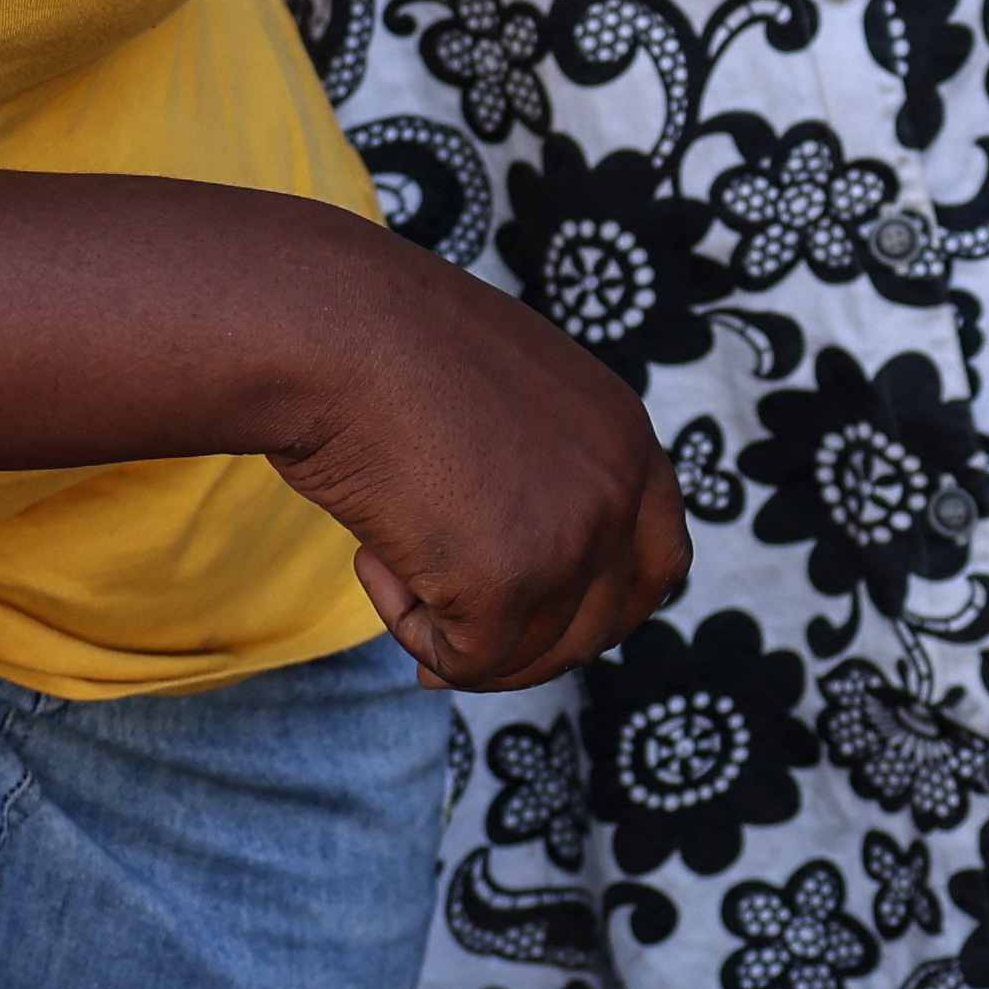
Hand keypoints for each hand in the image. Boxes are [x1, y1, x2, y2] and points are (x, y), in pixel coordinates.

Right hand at [274, 224, 688, 688]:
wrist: (328, 328)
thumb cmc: (385, 347)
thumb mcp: (505, 400)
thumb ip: (542, 471)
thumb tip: (522, 569)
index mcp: (626, 435)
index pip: (660, 563)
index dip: (596, 610)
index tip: (533, 624)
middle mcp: (618, 487)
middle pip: (599, 626)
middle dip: (525, 649)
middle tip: (446, 637)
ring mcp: (573, 536)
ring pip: (531, 653)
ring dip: (452, 628)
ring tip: (387, 555)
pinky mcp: (508, 581)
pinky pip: (468, 660)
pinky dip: (411, 628)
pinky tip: (374, 560)